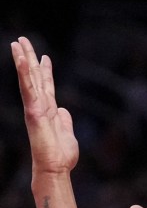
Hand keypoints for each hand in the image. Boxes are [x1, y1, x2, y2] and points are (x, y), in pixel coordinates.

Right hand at [11, 37, 77, 177]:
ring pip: (28, 78)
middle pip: (34, 76)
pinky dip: (24, 73)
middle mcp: (40, 105)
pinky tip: (22, 60)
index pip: (46, 85)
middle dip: (29, 57)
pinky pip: (28, 89)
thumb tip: (63, 110)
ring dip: (23, 60)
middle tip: (23, 39)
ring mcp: (35, 107)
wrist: (56, 168)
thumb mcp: (67, 132)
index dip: (45, 70)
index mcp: (48, 109)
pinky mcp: (33, 111)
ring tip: (18, 43)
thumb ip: (64, 120)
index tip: (44, 56)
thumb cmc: (61, 155)